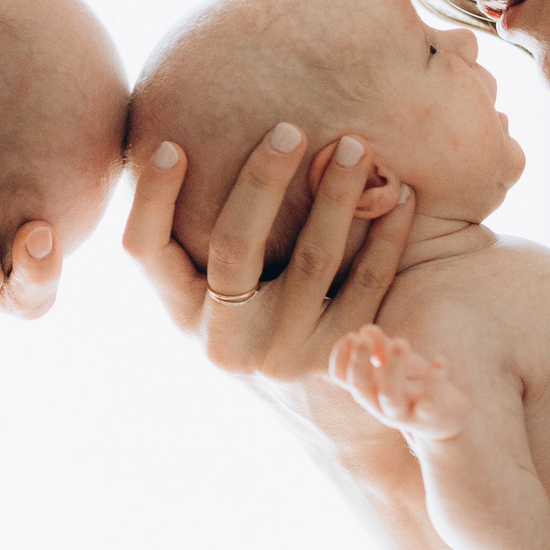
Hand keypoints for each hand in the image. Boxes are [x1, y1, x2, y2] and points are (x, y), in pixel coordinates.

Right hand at [122, 125, 415, 380]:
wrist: (329, 420)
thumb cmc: (261, 327)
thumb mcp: (216, 300)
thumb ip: (200, 240)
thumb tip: (176, 141)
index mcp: (182, 316)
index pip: (146, 250)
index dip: (152, 197)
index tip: (170, 144)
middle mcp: (227, 341)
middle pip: (233, 246)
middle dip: (261, 180)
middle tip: (289, 130)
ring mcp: (285, 355)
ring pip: (312, 259)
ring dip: (336, 195)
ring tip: (356, 147)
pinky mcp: (340, 359)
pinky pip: (368, 284)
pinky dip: (387, 236)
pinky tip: (402, 197)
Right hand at [330, 324, 470, 439]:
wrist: (445, 419)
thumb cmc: (413, 385)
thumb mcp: (395, 363)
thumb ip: (380, 346)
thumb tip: (366, 330)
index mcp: (366, 389)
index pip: (340, 376)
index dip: (340, 356)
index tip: (351, 336)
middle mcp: (379, 405)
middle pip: (360, 388)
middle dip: (359, 362)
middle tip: (363, 339)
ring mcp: (403, 414)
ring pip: (390, 397)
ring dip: (392, 369)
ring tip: (400, 343)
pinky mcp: (429, 416)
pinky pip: (429, 402)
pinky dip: (434, 380)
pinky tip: (439, 360)